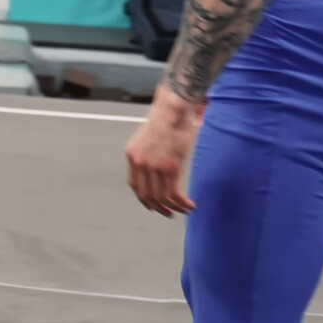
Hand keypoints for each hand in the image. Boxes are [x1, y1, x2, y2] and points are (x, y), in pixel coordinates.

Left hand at [125, 98, 200, 216]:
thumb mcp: (149, 138)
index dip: (143, 198)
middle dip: (158, 207)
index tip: (152, 205)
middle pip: (146, 195)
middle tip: (168, 213)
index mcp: (132, 155)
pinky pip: (174, 193)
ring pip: (161, 197)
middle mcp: (140, 163)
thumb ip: (148, 153)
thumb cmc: (166, 120)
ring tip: (183, 210)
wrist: (173, 109)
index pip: (134, 185)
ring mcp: (154, 166)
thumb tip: (156, 168)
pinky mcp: (170, 167)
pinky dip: (182, 203)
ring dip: (173, 207)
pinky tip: (190, 205)